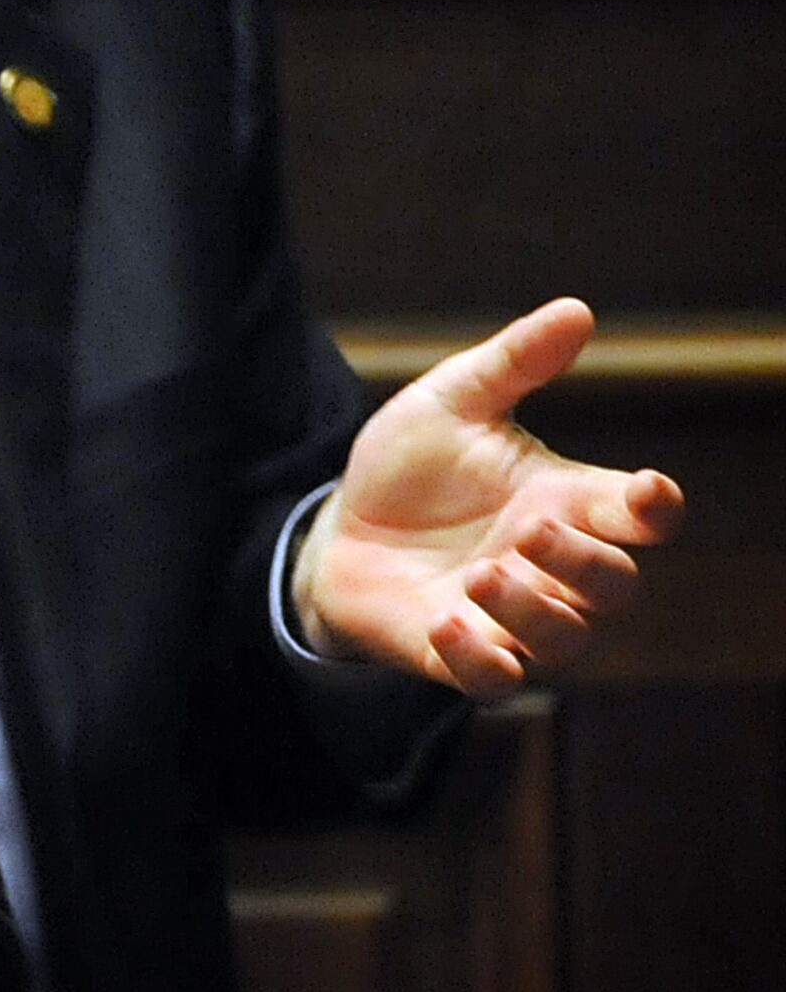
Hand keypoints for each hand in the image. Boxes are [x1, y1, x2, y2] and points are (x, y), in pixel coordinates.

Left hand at [294, 298, 686, 699]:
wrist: (336, 527)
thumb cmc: (410, 467)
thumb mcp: (451, 402)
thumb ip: (513, 363)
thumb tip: (577, 311)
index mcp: (563, 503)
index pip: (643, 517)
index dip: (657, 509)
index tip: (646, 492)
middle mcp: (550, 567)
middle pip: (616, 587)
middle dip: (586, 564)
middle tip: (528, 530)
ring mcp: (509, 616)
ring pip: (568, 641)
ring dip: (536, 613)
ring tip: (482, 574)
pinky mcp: (458, 654)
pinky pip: (496, 680)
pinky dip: (482, 661)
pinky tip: (448, 625)